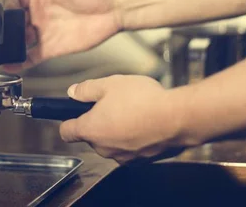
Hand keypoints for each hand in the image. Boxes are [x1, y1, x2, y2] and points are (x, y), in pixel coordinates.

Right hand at [3, 0, 121, 72]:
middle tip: (3, 35)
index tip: (5, 13)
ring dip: (9, 46)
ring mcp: (43, 32)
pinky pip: (31, 56)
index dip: (6, 7)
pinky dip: (19, 62)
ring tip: (2, 51)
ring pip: (19, 41)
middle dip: (5, 29)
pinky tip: (9, 65)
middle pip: (12, 23)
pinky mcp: (51, 48)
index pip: (13, 1)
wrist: (113, 8)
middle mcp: (37, 14)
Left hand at [59, 75, 184, 163]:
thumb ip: (86, 89)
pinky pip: (131, 149)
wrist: (178, 118)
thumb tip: (73, 92)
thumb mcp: (109, 84)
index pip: (66, 132)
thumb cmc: (144, 100)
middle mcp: (104, 148)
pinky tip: (145, 122)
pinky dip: (134, 138)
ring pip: (112, 143)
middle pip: (92, 136)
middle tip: (113, 104)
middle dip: (99, 122)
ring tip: (133, 111)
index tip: (72, 116)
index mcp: (91, 129)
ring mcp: (124, 157)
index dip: (68, 122)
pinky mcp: (142, 161)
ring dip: (118, 130)